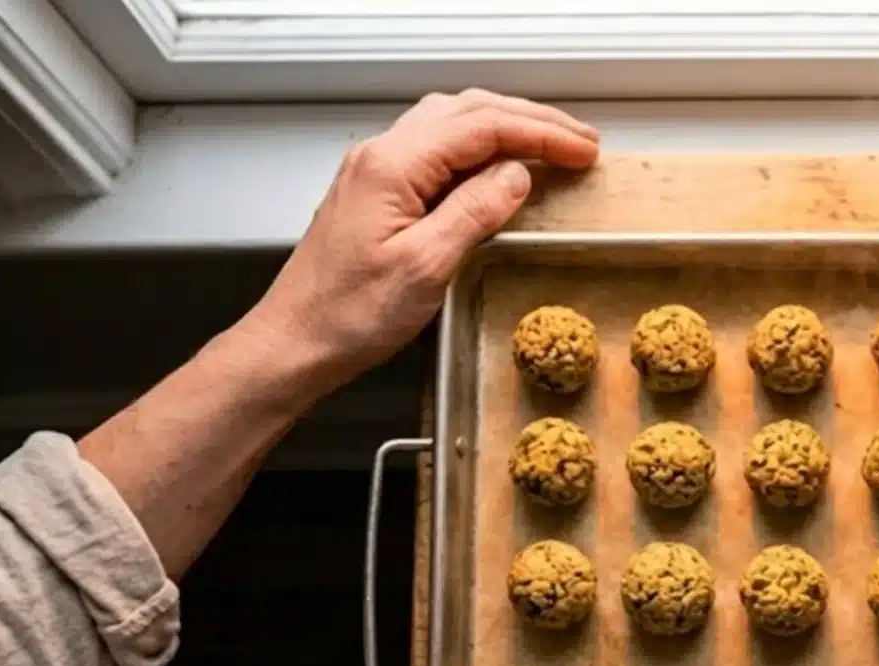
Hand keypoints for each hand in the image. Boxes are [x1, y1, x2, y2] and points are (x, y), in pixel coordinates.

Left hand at [245, 89, 598, 391]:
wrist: (295, 342)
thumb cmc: (349, 314)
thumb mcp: (425, 267)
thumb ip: (475, 212)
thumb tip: (517, 175)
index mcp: (392, 165)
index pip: (482, 127)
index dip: (541, 133)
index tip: (584, 149)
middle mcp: (382, 155)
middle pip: (468, 111)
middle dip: (531, 120)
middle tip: (581, 142)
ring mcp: (377, 171)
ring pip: (452, 124)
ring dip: (507, 127)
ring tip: (552, 144)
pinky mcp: (378, 192)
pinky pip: (438, 151)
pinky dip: (481, 148)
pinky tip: (502, 166)